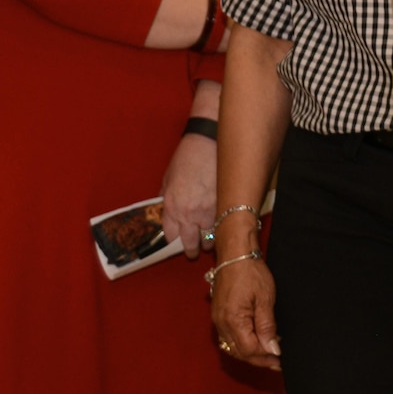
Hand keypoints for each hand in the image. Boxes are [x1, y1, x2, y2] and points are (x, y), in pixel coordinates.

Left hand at [159, 132, 217, 258]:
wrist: (209, 142)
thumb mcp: (168, 178)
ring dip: (210, 241)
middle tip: (194, 251)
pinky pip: (223, 225)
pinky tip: (222, 227)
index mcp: (171, 206)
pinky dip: (223, 228)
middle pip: (190, 244)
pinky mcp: (226, 204)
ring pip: (210, 238)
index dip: (175, 241)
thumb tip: (166, 209)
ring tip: (211, 240)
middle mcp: (189, 213)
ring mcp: (209, 210)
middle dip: (192, 250)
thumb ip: (166, 197)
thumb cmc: (187, 157)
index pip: (171, 236)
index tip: (178, 241)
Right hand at [210, 257, 281, 369]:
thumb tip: (272, 349)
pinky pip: (229, 337)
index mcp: (233, 321)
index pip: (248, 350)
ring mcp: (218, 320)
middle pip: (239, 352)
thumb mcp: (265, 299)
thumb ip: (267, 326)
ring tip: (270, 352)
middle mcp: (221, 324)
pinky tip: (257, 339)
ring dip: (251, 352)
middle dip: (259, 359)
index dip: (265, 357)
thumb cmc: (251, 273)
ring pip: (233, 347)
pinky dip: (243, 343)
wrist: (235, 254)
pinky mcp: (218, 315)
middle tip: (278, 362)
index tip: (281, 360)